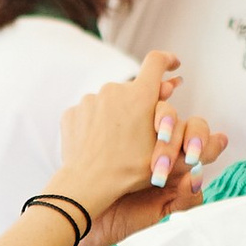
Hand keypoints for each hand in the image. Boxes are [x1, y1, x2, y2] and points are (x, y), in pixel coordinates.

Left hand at [52, 57, 220, 229]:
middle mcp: (115, 90)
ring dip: (115, 116)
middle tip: (142, 125)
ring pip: (108, 102)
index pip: (156, 61)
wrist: (87, 185)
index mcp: (141, 95)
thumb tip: (170, 85)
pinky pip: (88, 114)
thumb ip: (167, 113)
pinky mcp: (73, 112)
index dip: (167, 60)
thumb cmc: (130, 171)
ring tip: (117, 143)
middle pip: (131, 89)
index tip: (173, 64)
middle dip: (138, 103)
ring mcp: (91, 100)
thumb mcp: (162, 146)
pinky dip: (95, 125)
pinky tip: (98, 145)